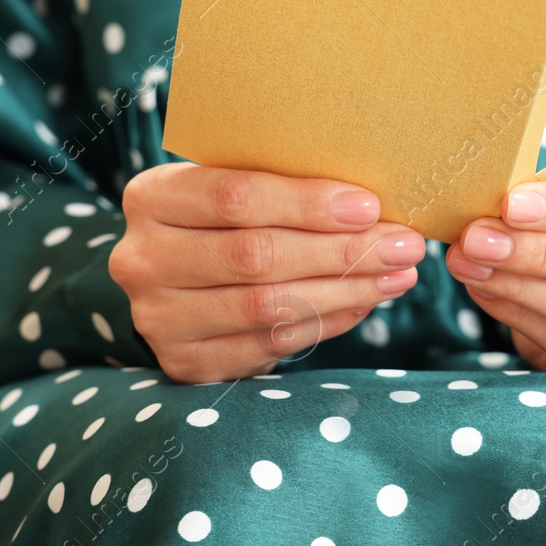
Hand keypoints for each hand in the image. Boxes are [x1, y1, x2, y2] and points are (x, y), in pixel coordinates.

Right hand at [111, 163, 423, 382]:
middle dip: (340, 251)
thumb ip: (278, 183)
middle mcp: (142, 259)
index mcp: (152, 198)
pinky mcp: (184, 362)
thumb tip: (370, 201)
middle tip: (403, 245)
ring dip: (344, 291)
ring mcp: (158, 317)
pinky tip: (362, 304)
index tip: (370, 206)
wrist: (169, 280)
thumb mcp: (230, 186)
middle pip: (256, 256)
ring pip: (267, 306)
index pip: (234, 197)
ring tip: (396, 276)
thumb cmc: (219, 220)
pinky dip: (324, 323)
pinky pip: (268, 344)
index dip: (307, 203)